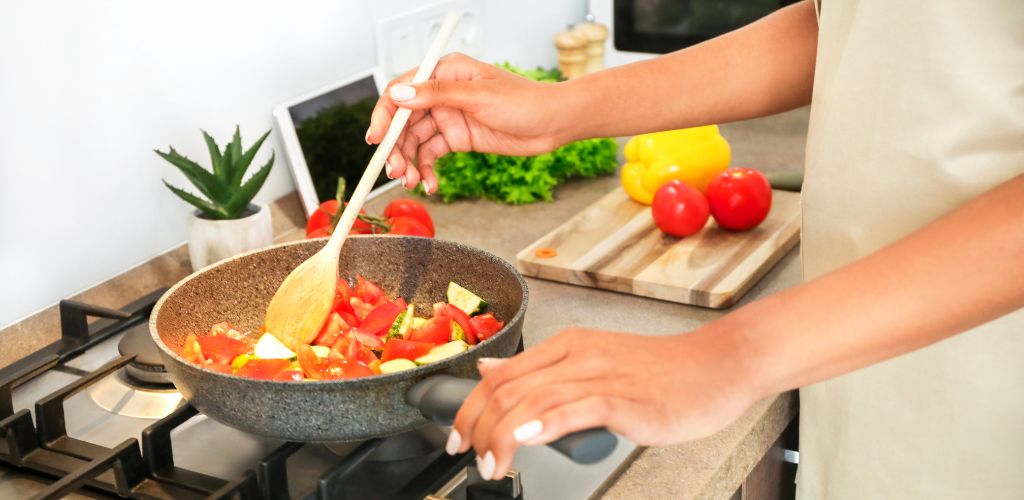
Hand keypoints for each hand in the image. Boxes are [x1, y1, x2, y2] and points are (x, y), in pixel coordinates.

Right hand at [365, 53, 570, 192]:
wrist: (553, 124)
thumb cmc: (525, 101)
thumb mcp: (479, 96)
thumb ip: (438, 95)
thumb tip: (401, 94)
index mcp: (444, 72)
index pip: (402, 91)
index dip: (385, 115)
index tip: (376, 138)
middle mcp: (442, 93)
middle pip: (404, 121)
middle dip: (396, 148)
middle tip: (396, 172)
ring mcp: (449, 117)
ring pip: (416, 142)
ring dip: (410, 163)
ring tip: (413, 182)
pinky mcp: (458, 138)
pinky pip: (432, 155)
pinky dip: (427, 171)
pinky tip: (431, 184)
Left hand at [447, 327, 756, 479]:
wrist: (719, 367)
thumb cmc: (662, 372)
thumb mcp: (593, 360)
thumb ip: (543, 369)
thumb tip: (491, 370)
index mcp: (568, 345)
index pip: (500, 374)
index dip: (469, 407)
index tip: (457, 436)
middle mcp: (579, 354)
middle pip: (507, 387)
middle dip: (477, 426)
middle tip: (468, 457)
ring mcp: (602, 375)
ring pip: (533, 399)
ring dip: (502, 436)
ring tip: (491, 464)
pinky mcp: (626, 398)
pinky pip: (576, 407)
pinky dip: (544, 423)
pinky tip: (525, 438)